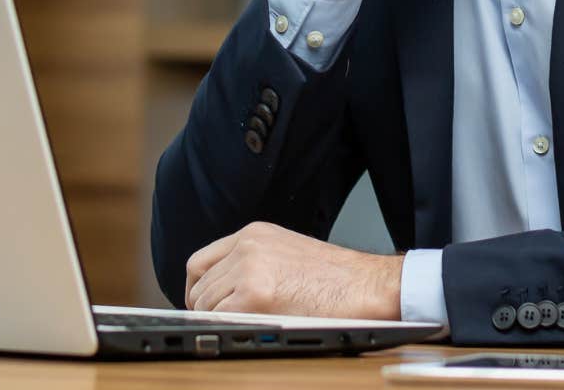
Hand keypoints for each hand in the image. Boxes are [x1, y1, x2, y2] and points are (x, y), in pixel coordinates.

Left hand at [184, 222, 402, 319]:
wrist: (366, 285)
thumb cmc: (338, 277)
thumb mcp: (287, 251)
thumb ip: (254, 260)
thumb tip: (224, 289)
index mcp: (253, 234)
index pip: (201, 261)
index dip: (197, 288)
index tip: (203, 304)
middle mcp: (246, 247)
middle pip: (199, 286)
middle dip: (207, 309)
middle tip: (223, 324)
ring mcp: (248, 270)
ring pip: (206, 305)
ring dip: (219, 320)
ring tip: (244, 327)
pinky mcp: (254, 296)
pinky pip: (220, 319)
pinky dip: (229, 329)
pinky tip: (250, 330)